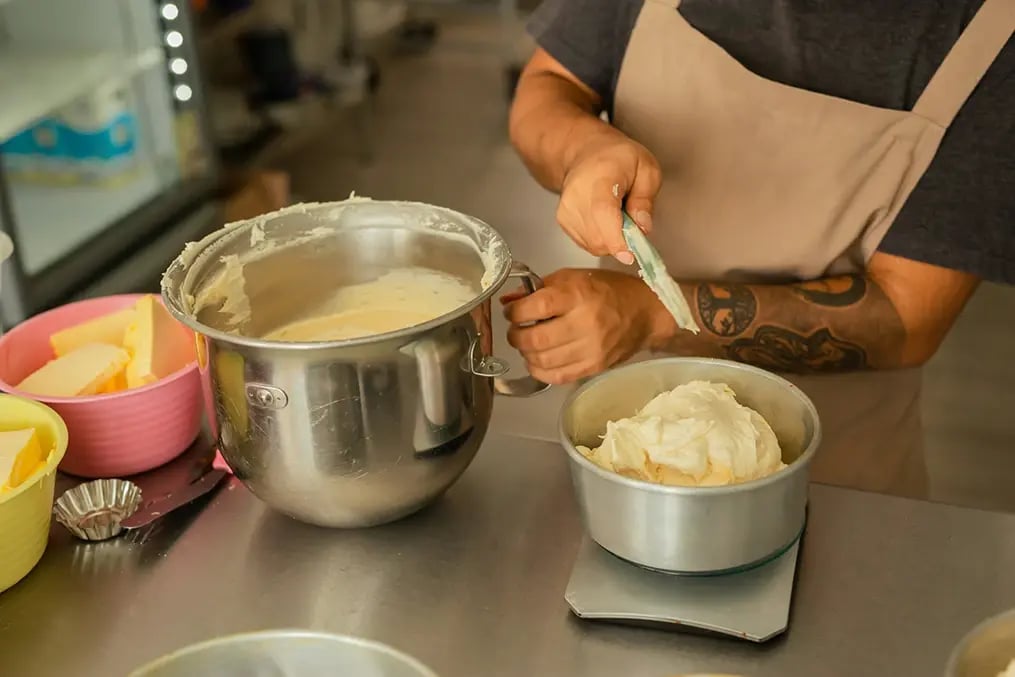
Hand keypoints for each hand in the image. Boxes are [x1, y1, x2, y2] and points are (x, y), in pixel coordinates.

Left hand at [502, 269, 674, 384]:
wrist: (645, 312)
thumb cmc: (608, 290)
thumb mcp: (573, 278)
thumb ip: (539, 289)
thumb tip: (508, 302)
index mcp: (578, 294)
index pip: (535, 307)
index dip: (515, 313)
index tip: (512, 313)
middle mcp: (585, 323)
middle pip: (535, 338)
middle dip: (516, 336)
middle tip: (516, 331)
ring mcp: (591, 348)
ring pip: (542, 360)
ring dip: (526, 354)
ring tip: (528, 344)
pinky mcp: (594, 366)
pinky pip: (557, 376)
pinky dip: (540, 370)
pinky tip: (538, 360)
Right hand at [559, 128, 660, 262]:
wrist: (585, 152)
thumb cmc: (618, 158)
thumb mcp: (646, 169)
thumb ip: (646, 199)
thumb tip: (642, 228)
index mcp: (599, 179)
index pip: (604, 215)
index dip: (618, 240)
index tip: (632, 254)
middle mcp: (576, 196)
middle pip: (598, 238)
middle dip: (622, 242)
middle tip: (633, 225)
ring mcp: (566, 210)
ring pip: (593, 245)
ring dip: (612, 241)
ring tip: (618, 217)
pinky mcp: (562, 221)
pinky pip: (586, 244)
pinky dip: (601, 239)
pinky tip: (605, 221)